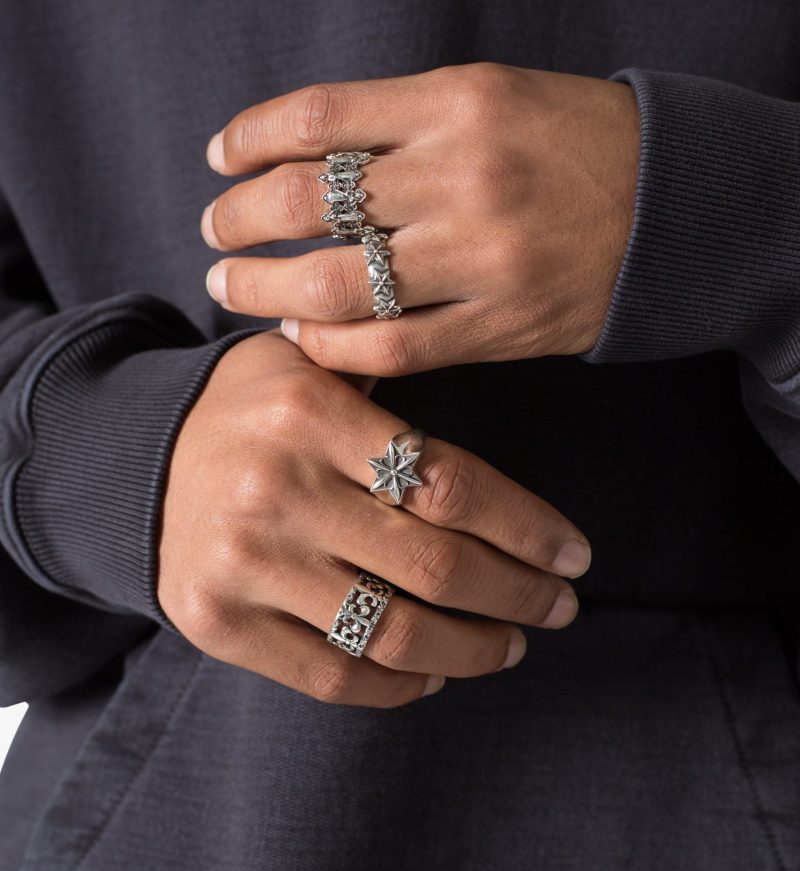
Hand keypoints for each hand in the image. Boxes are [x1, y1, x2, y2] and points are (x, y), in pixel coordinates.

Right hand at [158, 332, 591, 707]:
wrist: (129, 461)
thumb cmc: (246, 412)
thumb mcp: (306, 368)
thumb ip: (386, 396)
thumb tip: (490, 469)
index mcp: (312, 414)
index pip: (451, 484)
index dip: (529, 529)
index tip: (573, 555)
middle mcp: (277, 491)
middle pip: (437, 566)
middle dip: (520, 595)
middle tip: (560, 606)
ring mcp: (244, 565)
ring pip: (393, 632)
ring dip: (473, 649)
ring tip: (510, 646)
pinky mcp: (217, 624)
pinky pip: (331, 676)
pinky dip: (398, 684)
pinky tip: (432, 672)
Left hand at [200, 63, 637, 375]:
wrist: (670, 208)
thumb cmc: (573, 144)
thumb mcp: (491, 98)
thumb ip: (401, 123)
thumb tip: (300, 160)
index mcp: (455, 103)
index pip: (318, 119)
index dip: (250, 139)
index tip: (219, 159)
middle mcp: (460, 177)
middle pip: (308, 203)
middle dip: (239, 221)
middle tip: (213, 234)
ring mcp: (479, 258)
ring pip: (338, 285)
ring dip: (267, 290)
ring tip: (234, 289)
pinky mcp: (499, 324)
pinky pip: (392, 346)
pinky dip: (332, 346)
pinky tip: (302, 336)